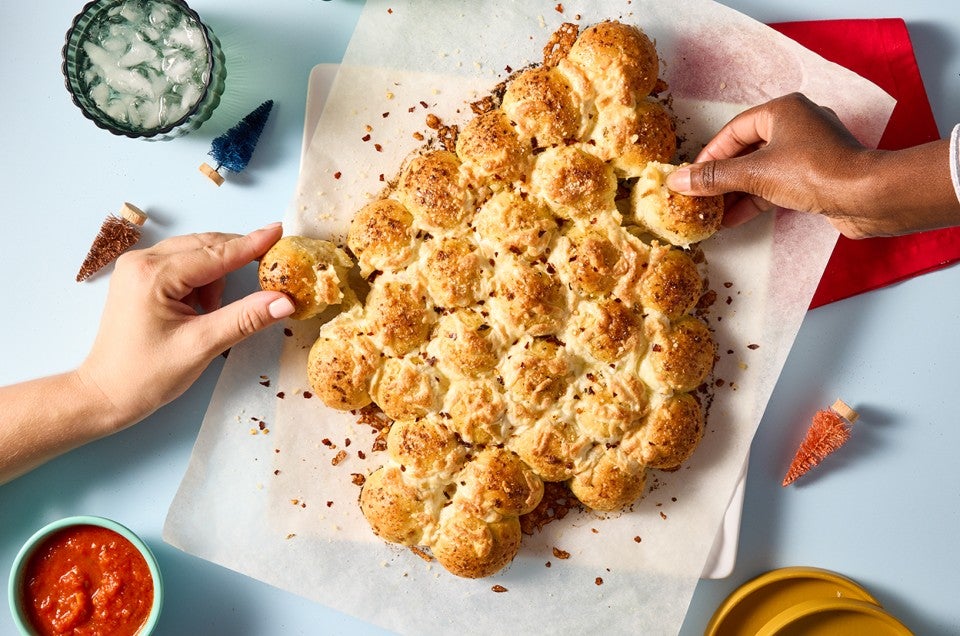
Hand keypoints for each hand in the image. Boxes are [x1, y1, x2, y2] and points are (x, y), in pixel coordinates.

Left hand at [77, 223, 294, 430]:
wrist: (105, 394)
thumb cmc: (145, 375)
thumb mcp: (202, 346)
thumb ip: (245, 318)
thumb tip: (284, 301)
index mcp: (154, 274)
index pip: (216, 254)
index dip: (252, 244)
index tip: (280, 231)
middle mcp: (142, 261)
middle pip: (205, 247)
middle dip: (237, 260)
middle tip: (269, 271)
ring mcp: (138, 268)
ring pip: (195, 255)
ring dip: (217, 276)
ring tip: (214, 313)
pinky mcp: (139, 278)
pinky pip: (182, 266)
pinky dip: (201, 282)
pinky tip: (201, 309)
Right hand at [665, 92, 958, 238]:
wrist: (866, 197)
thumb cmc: (813, 172)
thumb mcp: (755, 174)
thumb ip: (714, 178)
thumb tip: (677, 180)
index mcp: (782, 110)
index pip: (733, 131)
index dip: (708, 156)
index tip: (689, 178)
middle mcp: (796, 124)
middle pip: (746, 150)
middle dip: (721, 177)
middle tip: (697, 196)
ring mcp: (808, 151)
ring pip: (760, 170)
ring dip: (736, 192)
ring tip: (711, 212)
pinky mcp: (815, 175)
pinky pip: (776, 184)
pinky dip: (755, 199)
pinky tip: (734, 218)